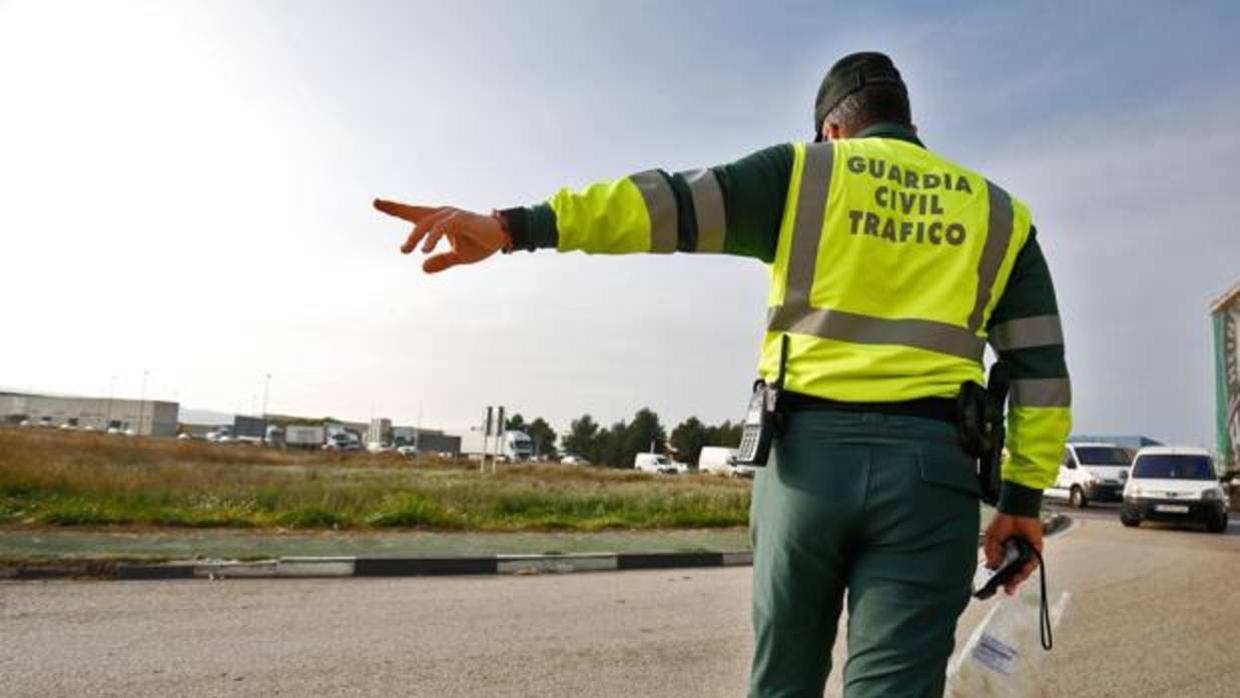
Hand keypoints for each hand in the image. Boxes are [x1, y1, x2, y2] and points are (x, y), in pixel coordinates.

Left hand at [373, 200, 507, 273]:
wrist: (502, 238)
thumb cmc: (480, 243)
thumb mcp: (459, 256)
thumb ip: (441, 261)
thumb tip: (422, 268)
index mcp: (439, 221)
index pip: (413, 213)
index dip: (395, 208)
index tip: (376, 202)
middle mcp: (443, 214)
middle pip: (415, 212)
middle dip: (396, 209)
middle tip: (381, 214)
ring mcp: (452, 215)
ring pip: (426, 222)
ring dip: (415, 237)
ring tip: (405, 250)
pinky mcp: (461, 219)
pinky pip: (442, 227)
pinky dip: (432, 238)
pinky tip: (425, 250)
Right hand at [982, 512, 1042, 594]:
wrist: (1016, 510)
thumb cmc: (1004, 521)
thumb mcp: (991, 539)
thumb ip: (991, 553)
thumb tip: (992, 566)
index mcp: (1004, 552)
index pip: (1002, 570)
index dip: (1000, 578)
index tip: (996, 586)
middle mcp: (1015, 554)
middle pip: (1015, 573)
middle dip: (1011, 583)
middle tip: (1008, 589)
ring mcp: (1026, 553)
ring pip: (1025, 570)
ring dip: (1020, 577)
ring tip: (1014, 581)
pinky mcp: (1035, 550)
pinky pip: (1033, 562)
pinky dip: (1028, 568)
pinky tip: (1022, 570)